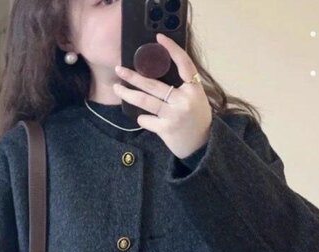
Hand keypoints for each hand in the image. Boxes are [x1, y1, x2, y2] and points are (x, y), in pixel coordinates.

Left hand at [113, 33, 212, 159]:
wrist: (201, 146)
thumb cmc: (196, 119)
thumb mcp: (196, 98)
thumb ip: (183, 86)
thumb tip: (157, 72)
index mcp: (194, 88)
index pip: (184, 63)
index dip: (172, 49)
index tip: (159, 37)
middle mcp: (184, 100)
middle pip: (153, 84)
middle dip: (133, 76)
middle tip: (118, 69)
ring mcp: (174, 115)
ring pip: (145, 101)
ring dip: (128, 94)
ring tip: (117, 88)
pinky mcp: (166, 129)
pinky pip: (146, 120)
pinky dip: (142, 118)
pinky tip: (143, 118)